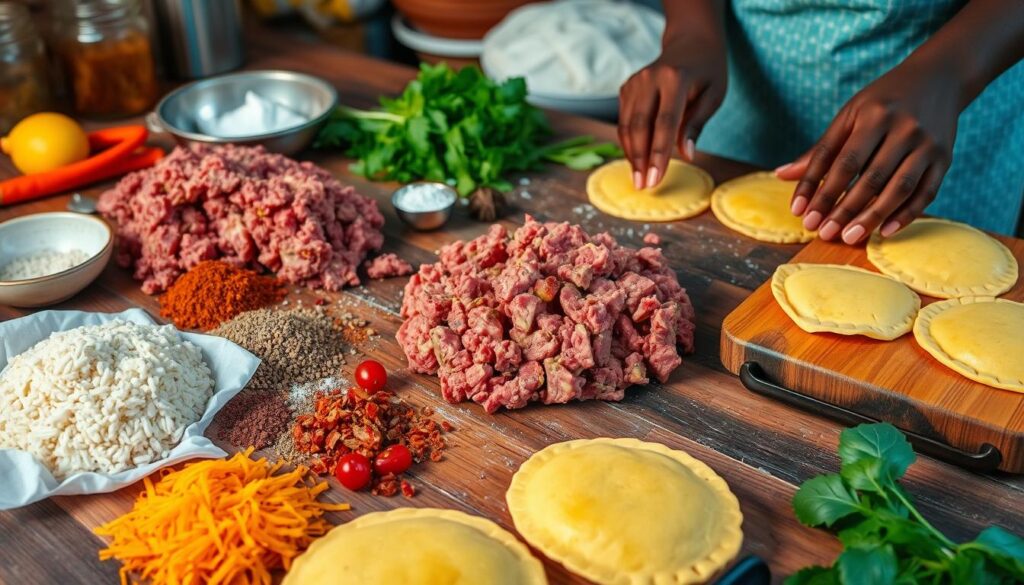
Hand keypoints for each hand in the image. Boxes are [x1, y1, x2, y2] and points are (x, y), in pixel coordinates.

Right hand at [619, 32, 726, 189]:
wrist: (690, 42)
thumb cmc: (708, 72)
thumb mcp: (714, 95)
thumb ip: (697, 123)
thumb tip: (686, 155)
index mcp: (676, 78)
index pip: (664, 122)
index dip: (659, 154)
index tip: (656, 179)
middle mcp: (650, 78)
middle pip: (639, 126)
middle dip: (640, 159)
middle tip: (643, 186)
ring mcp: (634, 82)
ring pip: (626, 125)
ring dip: (631, 155)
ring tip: (639, 178)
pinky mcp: (626, 88)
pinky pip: (624, 121)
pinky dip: (629, 142)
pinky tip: (637, 159)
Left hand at [776, 62, 957, 243]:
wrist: (938, 78)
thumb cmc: (882, 101)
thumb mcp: (850, 115)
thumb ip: (821, 149)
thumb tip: (781, 176)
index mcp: (874, 115)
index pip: (841, 160)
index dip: (819, 188)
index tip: (801, 213)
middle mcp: (903, 128)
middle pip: (870, 177)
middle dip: (844, 208)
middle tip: (823, 233)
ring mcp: (927, 144)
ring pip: (898, 188)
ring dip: (872, 216)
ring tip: (849, 237)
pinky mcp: (945, 158)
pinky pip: (927, 192)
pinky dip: (907, 214)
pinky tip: (886, 231)